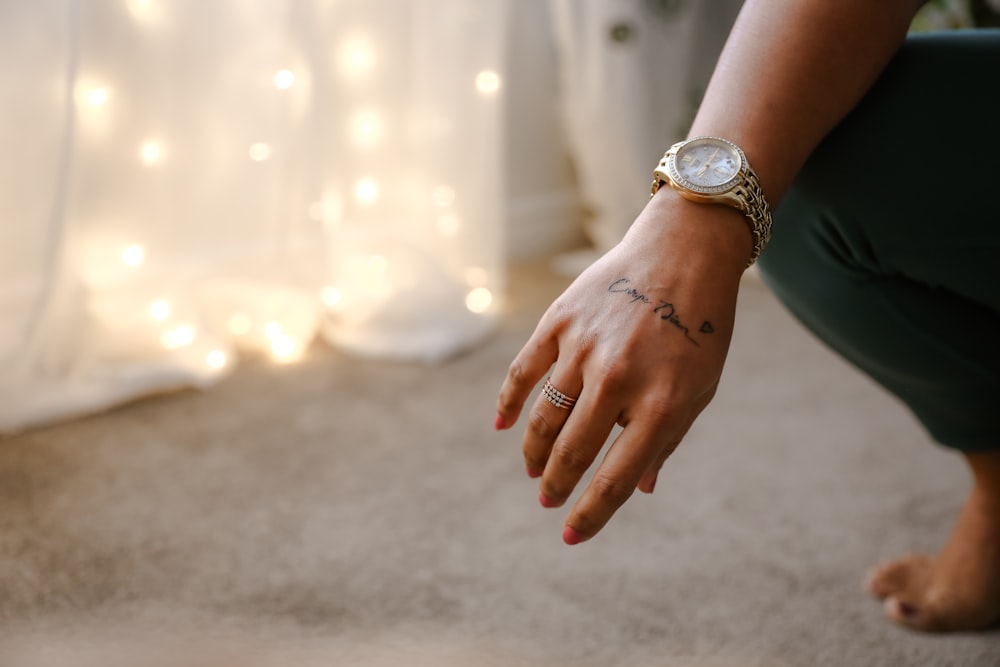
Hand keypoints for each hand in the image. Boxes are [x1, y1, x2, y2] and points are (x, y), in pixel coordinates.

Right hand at [496, 190, 750, 543]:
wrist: (684, 252)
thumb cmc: (700, 327)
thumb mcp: (700, 388)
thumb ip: (667, 439)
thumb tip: (639, 488)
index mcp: (662, 405)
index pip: (615, 479)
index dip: (589, 515)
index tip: (570, 535)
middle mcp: (619, 380)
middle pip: (572, 453)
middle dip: (556, 486)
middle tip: (548, 499)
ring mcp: (585, 349)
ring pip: (543, 418)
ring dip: (534, 453)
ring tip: (534, 470)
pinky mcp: (560, 322)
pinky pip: (523, 373)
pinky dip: (509, 404)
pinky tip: (504, 426)